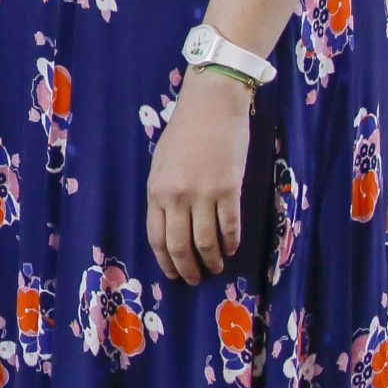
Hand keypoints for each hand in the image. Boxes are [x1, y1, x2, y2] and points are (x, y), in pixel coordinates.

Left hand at [146, 70, 251, 284]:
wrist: (211, 107)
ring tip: (215, 268)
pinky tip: (231, 248)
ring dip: (212, 261)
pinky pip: (230, 227)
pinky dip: (231, 243)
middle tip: (196, 280)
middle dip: (187, 269)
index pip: (157, 237)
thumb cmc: (184, 132)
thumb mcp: (162, 164)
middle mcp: (176, 197)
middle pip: (180, 246)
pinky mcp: (229, 191)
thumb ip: (164, 193)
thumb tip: (172, 223)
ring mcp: (204, 195)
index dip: (165, 261)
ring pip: (206, 243)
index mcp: (156, 190)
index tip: (173, 274)